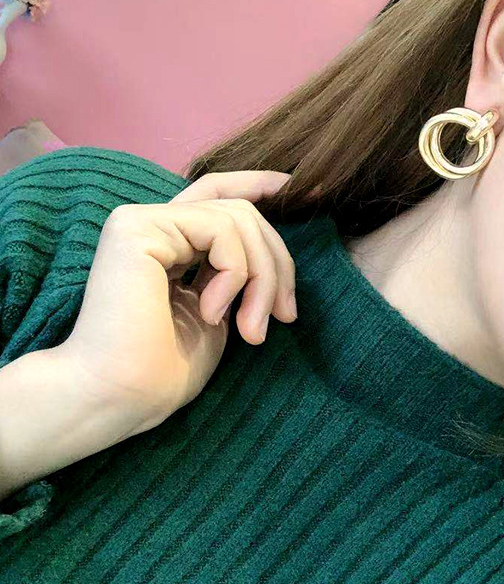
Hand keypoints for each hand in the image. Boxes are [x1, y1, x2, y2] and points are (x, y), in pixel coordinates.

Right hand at [59, 170, 304, 428]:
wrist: (121, 399)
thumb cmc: (167, 369)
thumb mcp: (222, 308)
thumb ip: (239, 269)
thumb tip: (278, 251)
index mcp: (171, 242)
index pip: (219, 194)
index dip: (260, 184)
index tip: (304, 189)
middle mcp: (153, 224)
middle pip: (242, 211)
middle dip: (277, 263)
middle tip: (285, 316)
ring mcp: (141, 220)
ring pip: (239, 218)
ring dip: (262, 277)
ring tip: (251, 329)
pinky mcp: (136, 226)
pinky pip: (220, 229)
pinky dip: (235, 273)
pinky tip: (213, 313)